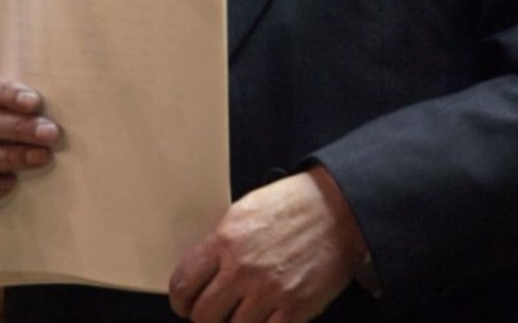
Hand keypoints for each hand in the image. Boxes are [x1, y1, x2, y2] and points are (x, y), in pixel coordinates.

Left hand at [168, 167, 366, 322]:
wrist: (336, 209)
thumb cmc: (290, 205)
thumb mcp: (245, 211)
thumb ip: (219, 244)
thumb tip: (199, 274)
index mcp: (225, 239)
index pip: (183, 284)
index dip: (180, 300)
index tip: (185, 303)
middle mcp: (243, 267)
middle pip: (203, 316)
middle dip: (204, 318)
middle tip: (212, 312)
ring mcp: (269, 291)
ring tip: (240, 313)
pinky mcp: (294, 309)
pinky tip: (262, 319)